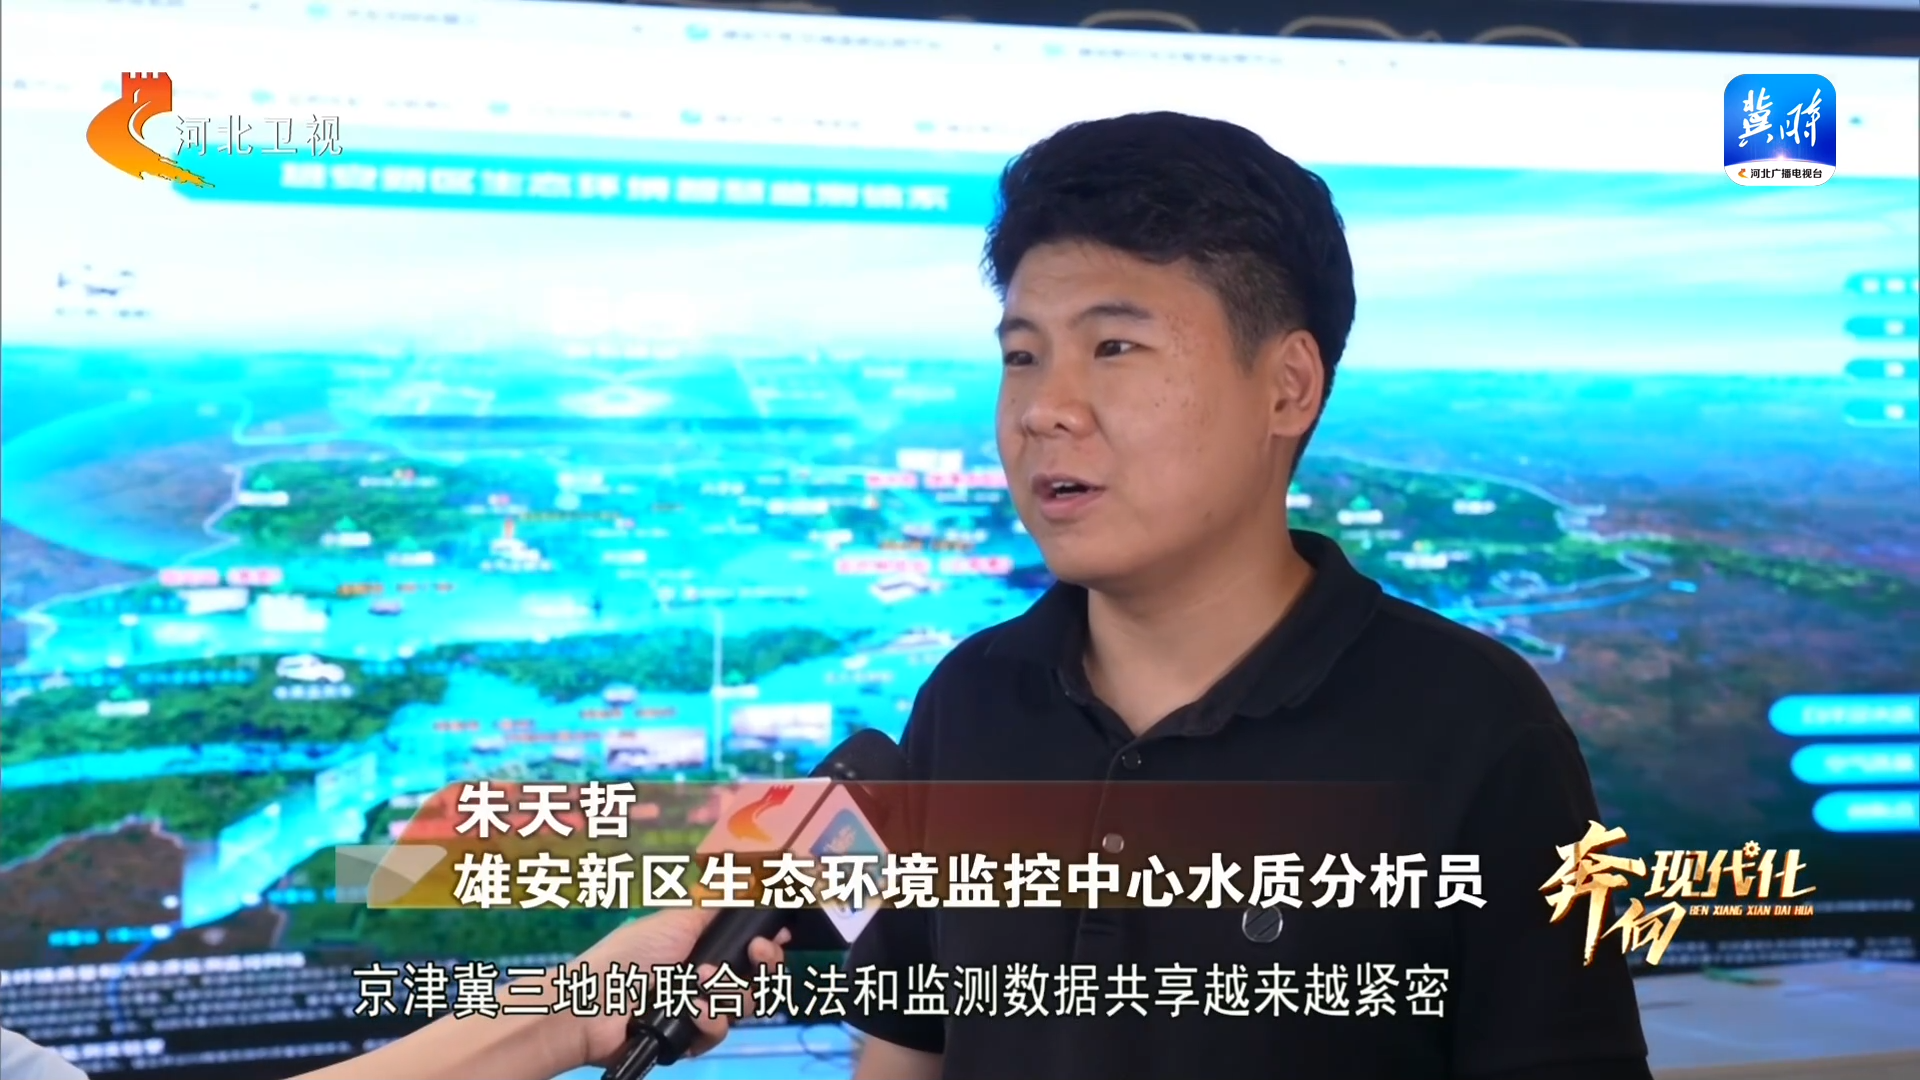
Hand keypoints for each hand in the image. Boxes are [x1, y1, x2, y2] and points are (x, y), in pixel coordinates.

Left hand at [572, 907, 789, 1067]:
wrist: (594, 1004)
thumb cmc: (630, 954)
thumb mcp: (675, 920)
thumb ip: (714, 908)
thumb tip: (746, 886)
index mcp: (701, 947)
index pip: (747, 948)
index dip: (767, 944)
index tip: (780, 935)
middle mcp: (703, 978)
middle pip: (755, 978)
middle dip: (762, 965)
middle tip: (758, 954)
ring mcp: (696, 1009)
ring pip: (742, 1006)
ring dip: (727, 991)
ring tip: (700, 983)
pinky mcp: (688, 1038)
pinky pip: (718, 1031)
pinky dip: (708, 1020)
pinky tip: (691, 1010)